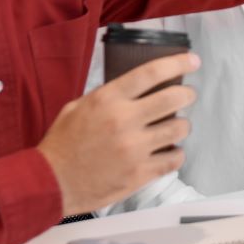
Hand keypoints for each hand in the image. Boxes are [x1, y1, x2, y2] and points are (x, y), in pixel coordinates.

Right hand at [38, 53, 198, 216]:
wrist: (50, 183)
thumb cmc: (62, 145)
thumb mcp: (77, 107)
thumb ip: (108, 96)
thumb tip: (137, 87)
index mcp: (107, 100)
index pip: (151, 72)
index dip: (178, 63)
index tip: (192, 61)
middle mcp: (124, 121)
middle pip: (175, 98)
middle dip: (187, 94)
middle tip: (187, 95)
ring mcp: (134, 149)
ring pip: (180, 129)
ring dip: (182, 125)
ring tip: (175, 126)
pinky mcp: (139, 174)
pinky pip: (174, 159)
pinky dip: (176, 154)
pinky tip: (169, 151)